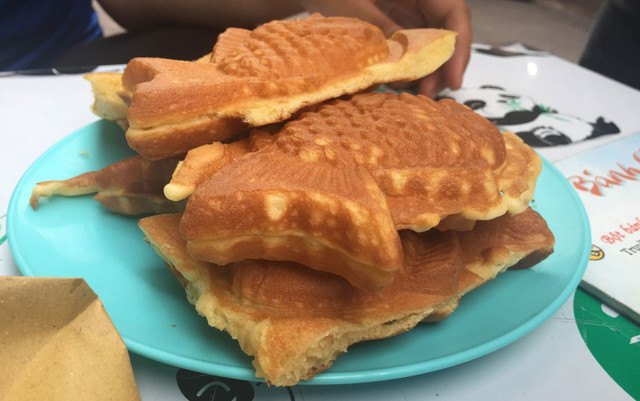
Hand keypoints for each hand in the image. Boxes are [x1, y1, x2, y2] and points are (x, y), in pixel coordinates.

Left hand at [300, 0, 471, 96]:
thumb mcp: (356, 8)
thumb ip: (383, 31)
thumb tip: (407, 65)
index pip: (455, 12)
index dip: (459, 46)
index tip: (454, 79)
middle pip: (448, 29)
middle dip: (443, 63)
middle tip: (430, 93)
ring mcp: (412, 5)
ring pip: (434, 37)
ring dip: (429, 66)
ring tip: (418, 92)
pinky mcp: (400, 17)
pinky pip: (416, 40)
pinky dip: (412, 60)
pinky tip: (403, 79)